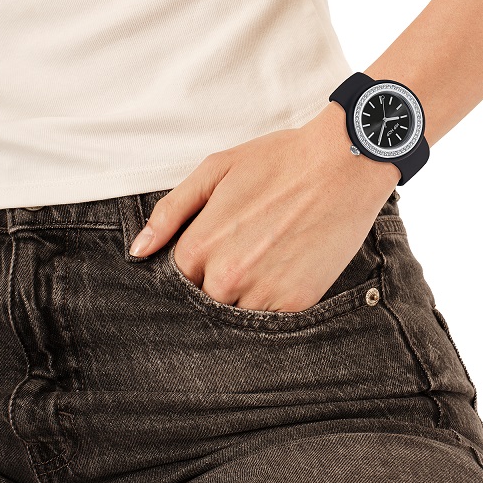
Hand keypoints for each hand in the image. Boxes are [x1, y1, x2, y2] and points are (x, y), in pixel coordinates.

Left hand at [128, 101, 400, 311]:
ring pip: (236, 314)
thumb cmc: (279, 161)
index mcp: (199, 247)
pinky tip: (287, 268)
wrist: (343, 164)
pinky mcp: (296, 304)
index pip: (177, 278)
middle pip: (204, 301)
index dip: (195, 264)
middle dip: (219, 281)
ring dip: (246, 295)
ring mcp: (261, 295)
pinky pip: (271, 321)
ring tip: (269, 257)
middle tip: (248, 249)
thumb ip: (170, 211)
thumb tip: (138, 251)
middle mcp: (225, 278)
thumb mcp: (215, 170)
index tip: (216, 248)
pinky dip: (274, 301)